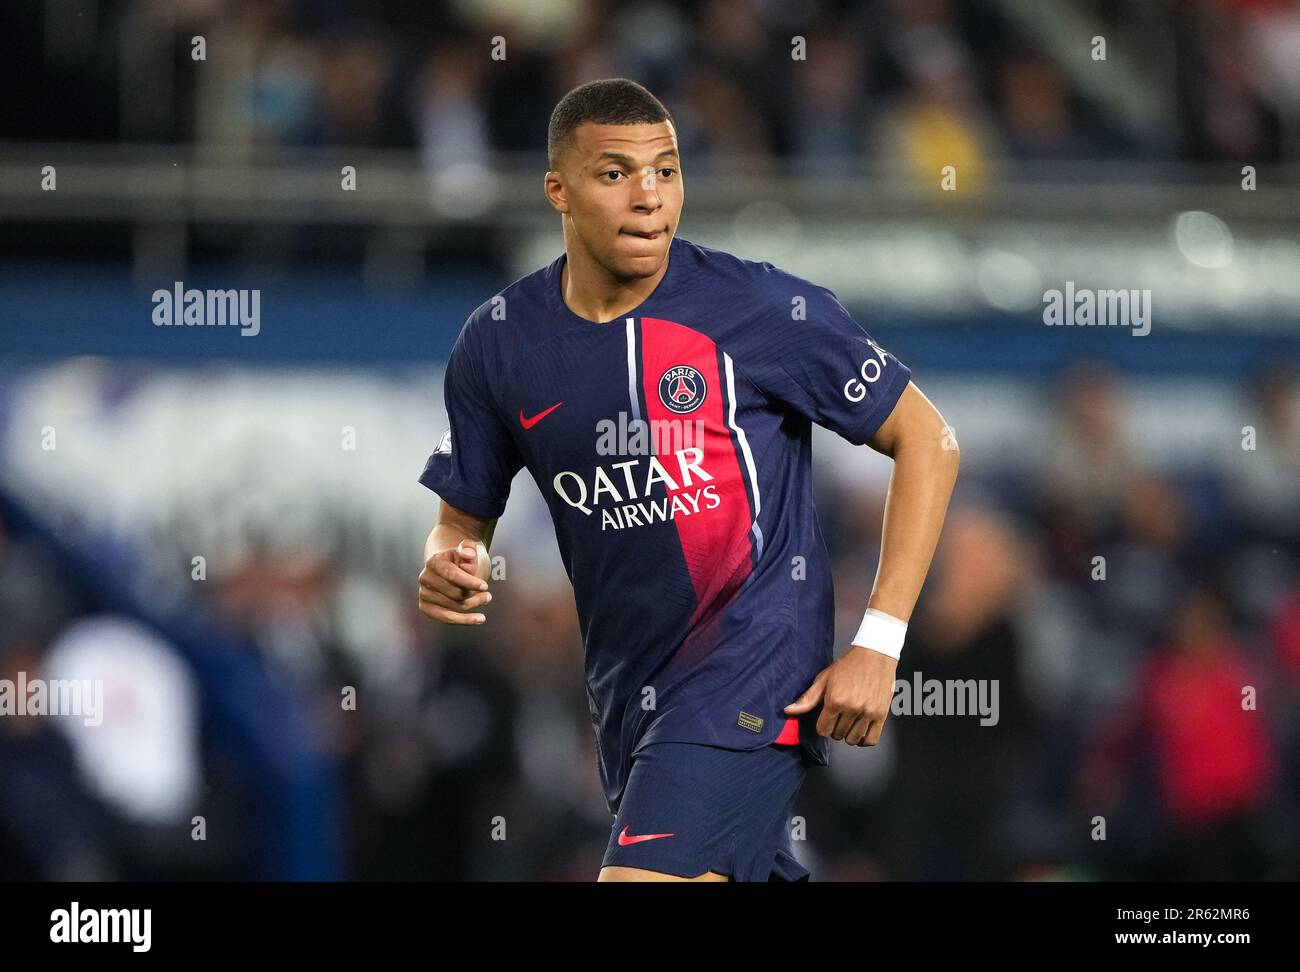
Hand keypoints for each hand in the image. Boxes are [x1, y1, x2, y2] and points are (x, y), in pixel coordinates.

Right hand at [418, 539, 491, 624]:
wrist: (445, 569)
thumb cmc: (460, 560)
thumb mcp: (466, 550)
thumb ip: (469, 548)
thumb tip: (468, 554)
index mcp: (434, 562)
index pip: (453, 575)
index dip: (469, 582)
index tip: (485, 587)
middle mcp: (425, 578)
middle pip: (456, 593)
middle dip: (475, 595)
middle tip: (488, 595)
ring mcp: (424, 594)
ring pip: (455, 606)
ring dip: (474, 605)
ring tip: (486, 600)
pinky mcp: (425, 607)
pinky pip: (447, 618)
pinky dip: (465, 620)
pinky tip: (479, 619)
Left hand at [783, 645, 897, 745]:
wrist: (875, 655)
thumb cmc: (849, 665)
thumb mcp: (824, 679)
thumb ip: (808, 698)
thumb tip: (788, 710)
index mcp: (835, 700)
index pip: (823, 730)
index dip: (822, 726)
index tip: (826, 719)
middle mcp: (852, 708)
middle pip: (838, 734)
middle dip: (835, 728)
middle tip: (838, 717)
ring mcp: (868, 713)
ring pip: (853, 739)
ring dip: (849, 734)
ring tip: (849, 723)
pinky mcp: (881, 715)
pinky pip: (872, 739)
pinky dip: (865, 740)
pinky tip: (861, 732)